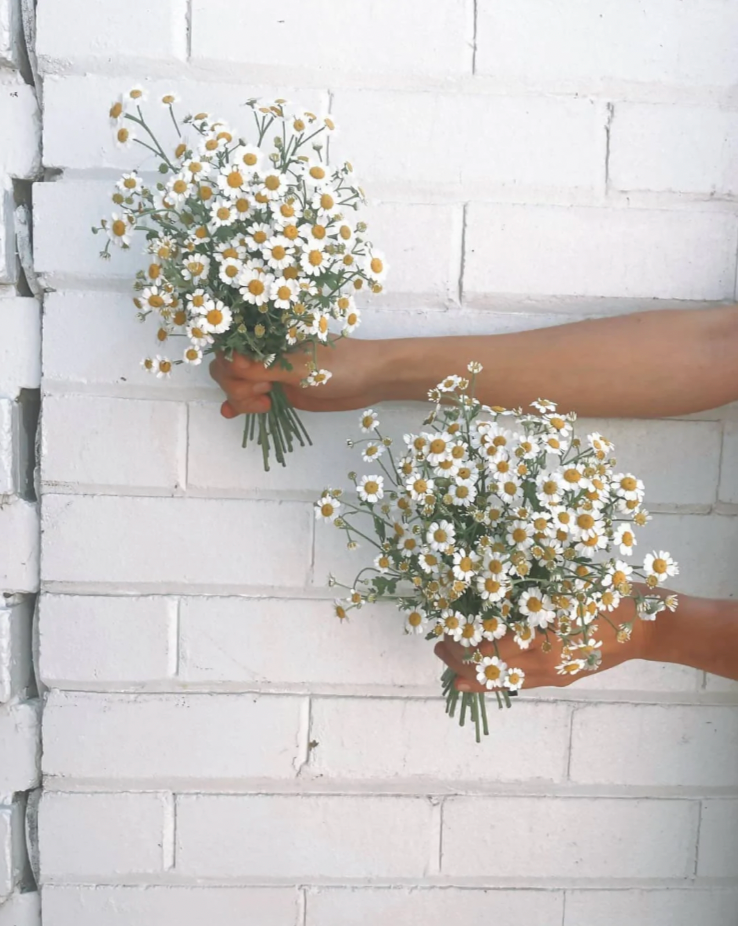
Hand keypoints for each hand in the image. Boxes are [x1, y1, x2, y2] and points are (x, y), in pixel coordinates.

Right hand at [208, 339, 395, 418]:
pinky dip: (239, 404)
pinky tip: (231, 414)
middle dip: (238, 387)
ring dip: (239, 399)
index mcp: (270, 337)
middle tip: (267, 393)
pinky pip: (250, 397)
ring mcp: (271, 373)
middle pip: (228, 369)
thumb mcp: (301, 368)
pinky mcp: (279, 391)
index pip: (230, 349)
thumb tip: (228, 362)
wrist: (370, 380)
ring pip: (236, 385)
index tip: (256, 380)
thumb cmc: (340, 366)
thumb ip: (264, 366)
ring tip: (266, 405)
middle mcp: (266, 352)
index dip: (232, 368)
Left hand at [434, 605, 645, 692]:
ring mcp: (552, 674)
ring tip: (450, 667)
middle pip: (490, 669)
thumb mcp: (563, 589)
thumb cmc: (604, 598)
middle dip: (459, 661)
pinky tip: (482, 680)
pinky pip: (520, 684)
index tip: (447, 631)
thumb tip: (488, 595)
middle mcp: (543, 663)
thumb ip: (528, 599)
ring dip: (473, 675)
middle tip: (439, 648)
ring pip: (502, 681)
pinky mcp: (559, 678)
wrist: (643, 628)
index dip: (463, 644)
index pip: (489, 649)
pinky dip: (496, 682)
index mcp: (542, 638)